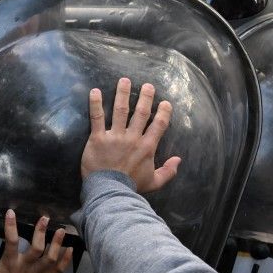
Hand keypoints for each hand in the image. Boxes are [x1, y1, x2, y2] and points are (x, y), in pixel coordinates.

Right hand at [0, 210, 72, 272]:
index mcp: (10, 262)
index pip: (11, 241)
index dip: (11, 226)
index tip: (11, 212)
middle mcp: (26, 266)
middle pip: (36, 248)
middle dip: (41, 232)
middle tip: (45, 218)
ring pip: (50, 258)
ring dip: (57, 244)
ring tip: (62, 231)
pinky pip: (58, 269)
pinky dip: (66, 260)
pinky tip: (70, 249)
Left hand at [82, 78, 180, 192]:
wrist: (110, 191)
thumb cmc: (131, 187)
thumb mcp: (154, 182)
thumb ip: (168, 172)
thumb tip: (178, 160)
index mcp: (147, 147)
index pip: (159, 125)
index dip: (163, 112)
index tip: (165, 102)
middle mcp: (133, 138)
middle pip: (141, 113)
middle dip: (145, 97)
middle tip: (148, 85)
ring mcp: (115, 137)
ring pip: (120, 110)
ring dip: (122, 94)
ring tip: (124, 80)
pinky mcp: (97, 138)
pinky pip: (97, 118)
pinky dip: (95, 104)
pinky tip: (94, 91)